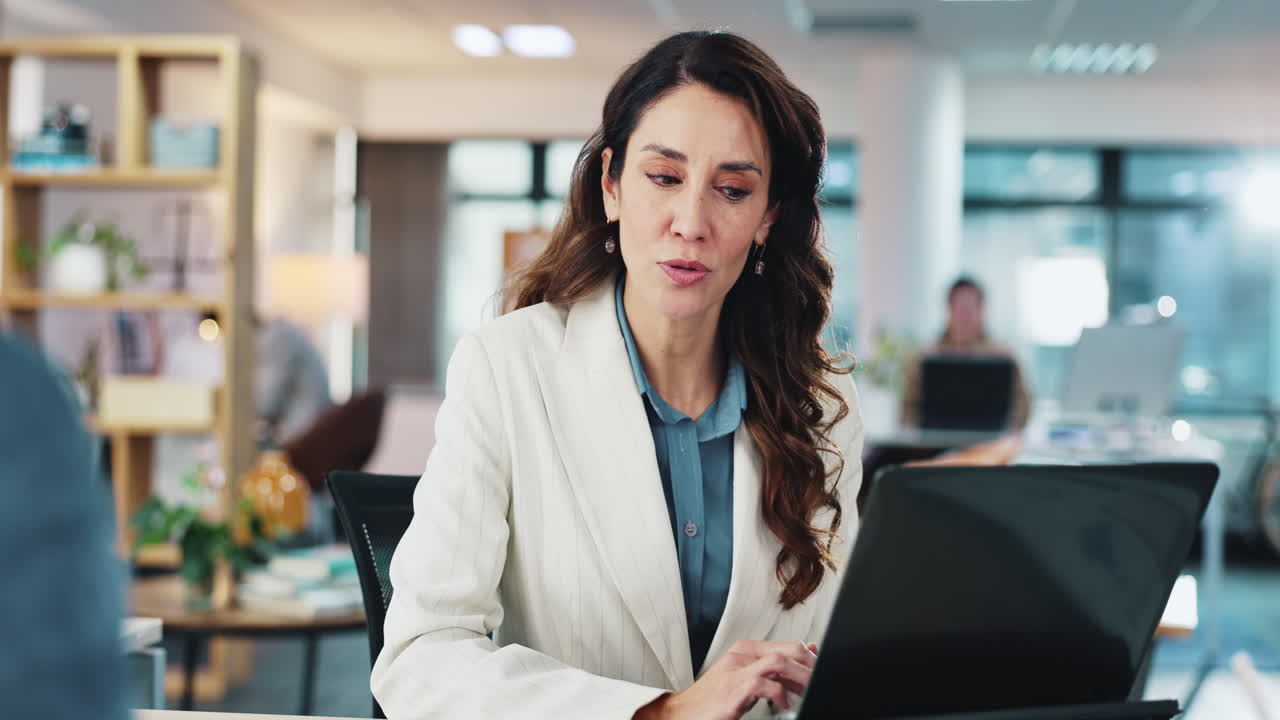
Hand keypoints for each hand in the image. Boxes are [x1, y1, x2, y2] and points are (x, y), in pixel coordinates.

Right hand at [634, 640, 818, 719]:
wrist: (683, 713)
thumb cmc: (715, 699)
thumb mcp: (746, 679)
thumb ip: (772, 669)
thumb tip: (804, 655)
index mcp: (746, 650)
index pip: (787, 646)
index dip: (809, 659)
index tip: (821, 671)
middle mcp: (742, 655)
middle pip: (787, 650)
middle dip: (809, 665)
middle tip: (819, 680)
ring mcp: (736, 670)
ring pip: (778, 662)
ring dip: (800, 677)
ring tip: (809, 690)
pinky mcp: (734, 689)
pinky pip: (764, 684)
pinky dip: (780, 694)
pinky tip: (785, 704)